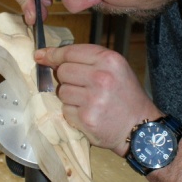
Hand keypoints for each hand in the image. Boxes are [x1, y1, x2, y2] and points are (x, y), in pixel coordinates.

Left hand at [35, 43, 160, 155]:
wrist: (140, 128)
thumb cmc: (126, 97)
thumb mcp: (116, 69)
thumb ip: (88, 60)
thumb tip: (48, 56)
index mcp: (109, 60)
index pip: (70, 52)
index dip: (52, 54)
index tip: (41, 56)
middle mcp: (101, 77)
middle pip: (62, 72)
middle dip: (67, 79)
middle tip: (82, 87)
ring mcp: (93, 98)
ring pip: (62, 92)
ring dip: (70, 98)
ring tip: (89, 102)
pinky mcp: (86, 118)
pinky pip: (65, 110)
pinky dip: (73, 114)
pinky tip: (89, 114)